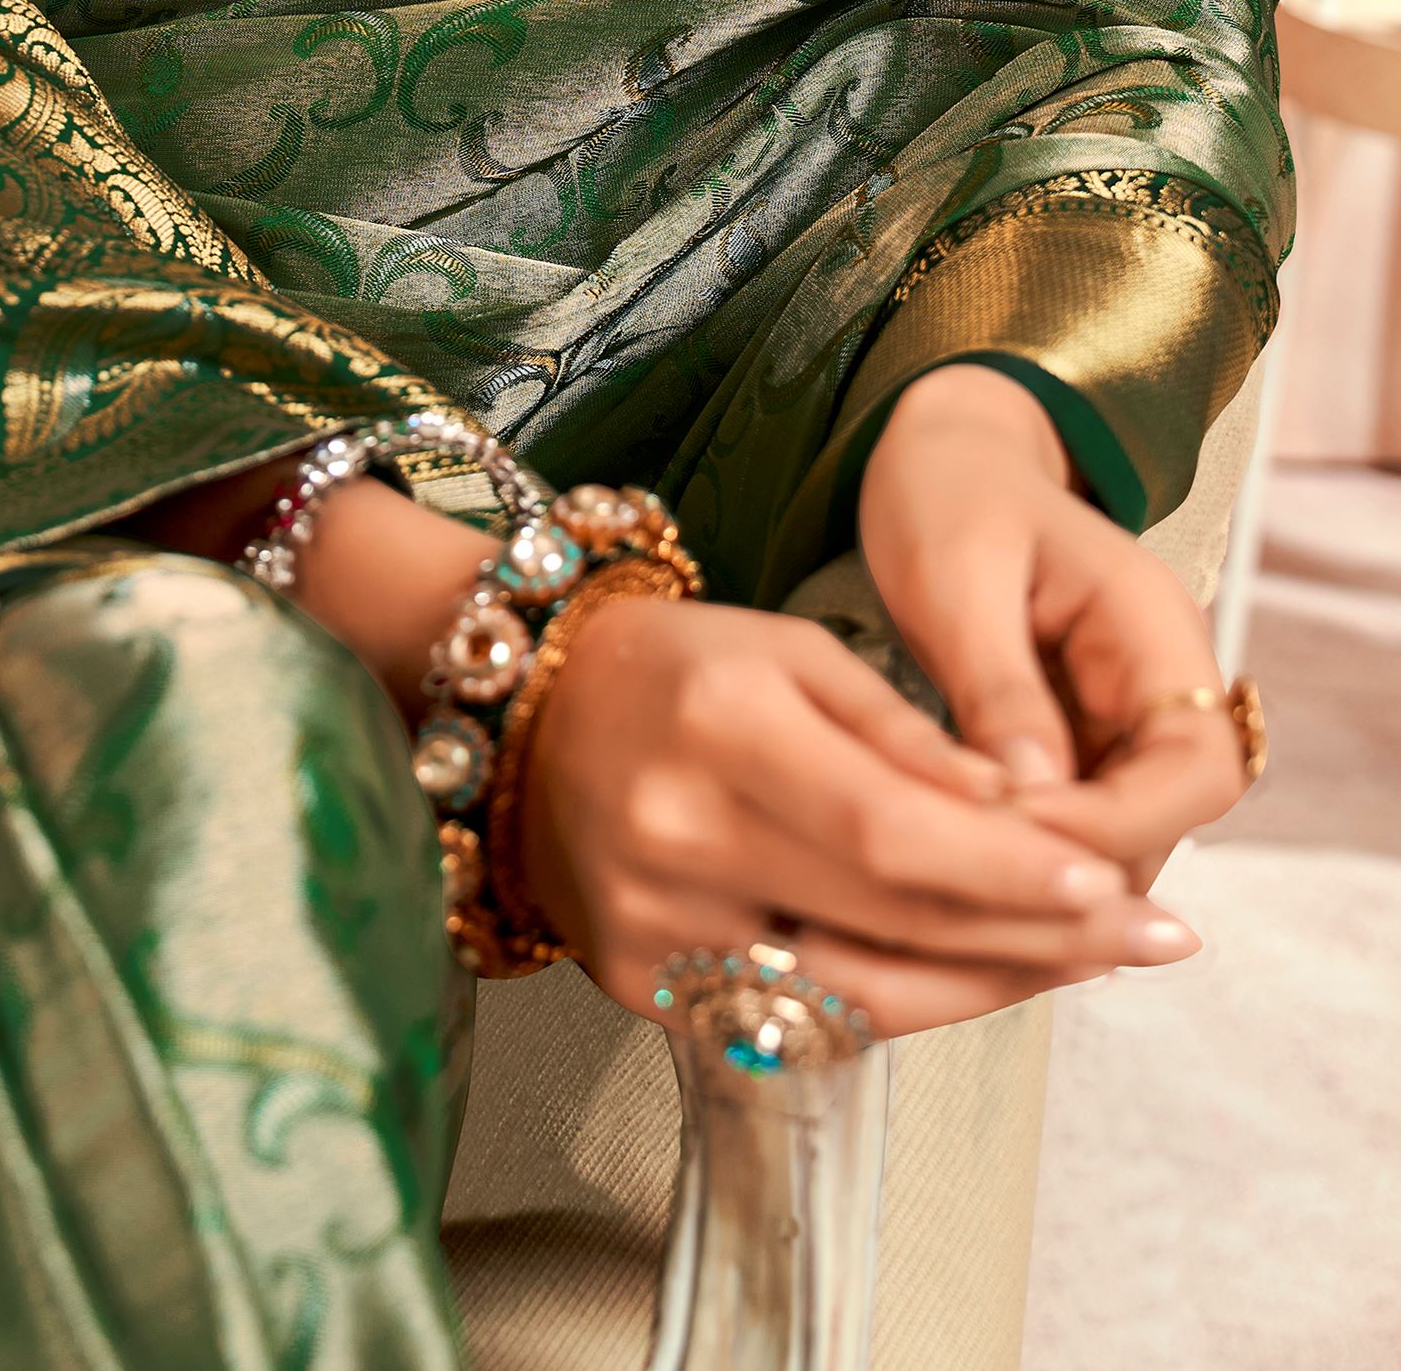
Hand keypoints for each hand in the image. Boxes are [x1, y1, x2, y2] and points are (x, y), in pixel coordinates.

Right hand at [515, 583, 1197, 1037]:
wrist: (518, 715)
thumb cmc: (672, 667)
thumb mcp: (790, 649)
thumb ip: (903, 734)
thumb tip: (1020, 811)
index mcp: (721, 728)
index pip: (893, 832)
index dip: (1011, 872)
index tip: (1113, 887)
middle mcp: (679, 836)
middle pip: (890, 921)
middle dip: (1035, 936)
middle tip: (1147, 936)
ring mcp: (652, 925)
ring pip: (853, 994)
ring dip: (984, 986)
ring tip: (1083, 964)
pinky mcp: (637, 984)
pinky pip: (791, 1017)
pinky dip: (891, 1002)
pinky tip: (967, 978)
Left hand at [858, 363, 1251, 887]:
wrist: (938, 461)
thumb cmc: (949, 495)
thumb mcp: (959, 572)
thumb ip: (998, 681)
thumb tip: (1035, 798)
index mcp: (1153, 629)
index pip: (1195, 767)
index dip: (1119, 824)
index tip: (1018, 842)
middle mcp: (1155, 690)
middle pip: (1163, 824)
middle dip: (1078, 874)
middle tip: (969, 902)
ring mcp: (1116, 725)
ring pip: (1112, 843)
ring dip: (1042, 882)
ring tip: (943, 911)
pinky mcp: (1069, 750)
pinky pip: (1064, 829)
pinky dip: (1013, 863)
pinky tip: (942, 890)